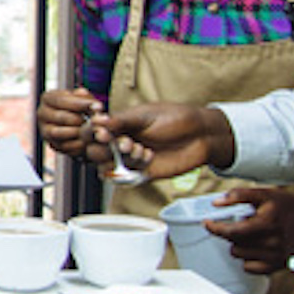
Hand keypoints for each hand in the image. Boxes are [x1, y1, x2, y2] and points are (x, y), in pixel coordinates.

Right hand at [37, 86, 106, 159]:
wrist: (76, 123)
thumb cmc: (79, 106)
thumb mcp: (82, 97)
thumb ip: (88, 99)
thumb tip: (96, 107)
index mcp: (47, 98)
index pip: (61, 100)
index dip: (81, 104)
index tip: (99, 106)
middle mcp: (42, 114)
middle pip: (60, 117)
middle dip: (80, 119)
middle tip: (94, 120)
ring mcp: (45, 130)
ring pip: (58, 133)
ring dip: (77, 132)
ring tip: (89, 129)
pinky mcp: (52, 144)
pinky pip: (63, 146)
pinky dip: (77, 144)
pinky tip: (88, 139)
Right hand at [90, 102, 234, 179]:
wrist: (202, 136)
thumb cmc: (176, 119)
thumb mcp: (146, 115)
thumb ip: (121, 121)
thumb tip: (98, 120)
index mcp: (118, 124)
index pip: (91, 130)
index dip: (91, 132)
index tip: (102, 131)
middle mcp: (120, 142)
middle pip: (94, 151)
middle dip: (105, 148)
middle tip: (124, 142)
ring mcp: (129, 158)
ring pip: (106, 165)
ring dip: (121, 158)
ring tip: (141, 149)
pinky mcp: (141, 173)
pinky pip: (123, 178)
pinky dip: (132, 169)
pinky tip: (149, 157)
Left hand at [206, 183, 293, 274]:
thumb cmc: (287, 205)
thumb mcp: (264, 194)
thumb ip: (239, 195)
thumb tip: (216, 203)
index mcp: (268, 223)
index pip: (232, 232)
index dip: (215, 228)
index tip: (207, 224)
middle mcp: (273, 242)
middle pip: (235, 244)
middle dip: (231, 234)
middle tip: (239, 224)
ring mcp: (278, 256)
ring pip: (241, 257)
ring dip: (239, 246)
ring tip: (250, 235)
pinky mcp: (280, 266)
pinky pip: (252, 268)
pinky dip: (249, 259)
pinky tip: (255, 248)